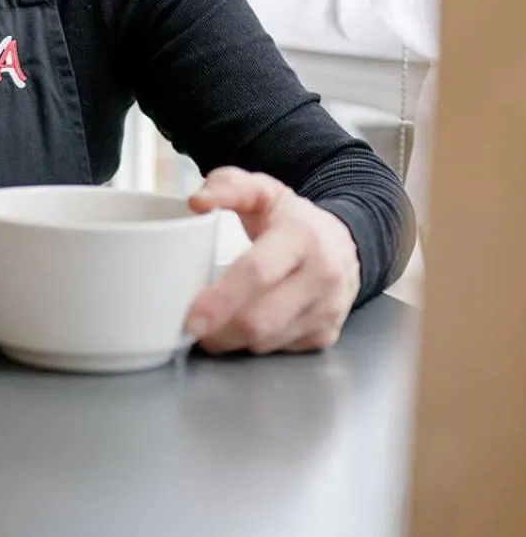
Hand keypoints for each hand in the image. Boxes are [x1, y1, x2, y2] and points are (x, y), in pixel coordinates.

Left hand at [184, 168, 360, 354]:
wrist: (345, 242)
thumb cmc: (293, 219)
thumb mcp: (263, 191)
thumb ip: (227, 186)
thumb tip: (197, 202)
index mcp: (302, 236)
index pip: (258, 273)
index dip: (221, 300)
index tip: (191, 319)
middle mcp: (322, 275)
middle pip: (261, 320)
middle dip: (220, 331)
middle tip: (192, 328)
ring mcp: (329, 308)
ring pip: (269, 342)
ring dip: (234, 341)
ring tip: (215, 327)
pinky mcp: (327, 333)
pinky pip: (281, 351)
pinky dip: (256, 345)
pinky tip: (245, 328)